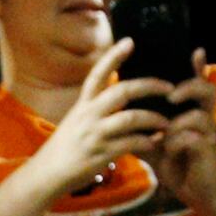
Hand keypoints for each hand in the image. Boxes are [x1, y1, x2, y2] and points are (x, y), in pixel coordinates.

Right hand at [27, 41, 177, 195]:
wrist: (46, 175)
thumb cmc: (65, 148)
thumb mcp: (76, 121)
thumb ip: (96, 108)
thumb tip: (119, 95)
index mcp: (83, 105)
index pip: (97, 74)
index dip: (113, 56)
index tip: (129, 41)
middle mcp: (88, 115)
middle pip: (122, 91)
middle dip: (149, 86)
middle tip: (169, 87)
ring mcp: (95, 134)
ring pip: (131, 118)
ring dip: (154, 119)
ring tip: (167, 122)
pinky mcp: (101, 154)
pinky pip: (131, 144)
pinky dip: (148, 142)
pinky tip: (156, 142)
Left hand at [147, 51, 215, 213]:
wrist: (197, 194)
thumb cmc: (177, 165)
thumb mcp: (155, 144)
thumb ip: (142, 127)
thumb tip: (118, 114)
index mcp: (191, 113)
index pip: (196, 83)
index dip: (198, 68)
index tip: (196, 50)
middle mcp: (203, 119)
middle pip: (207, 89)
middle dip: (189, 87)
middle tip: (171, 95)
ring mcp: (208, 135)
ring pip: (200, 114)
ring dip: (178, 122)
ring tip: (164, 130)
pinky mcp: (208, 152)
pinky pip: (193, 139)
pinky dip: (177, 143)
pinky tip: (168, 151)